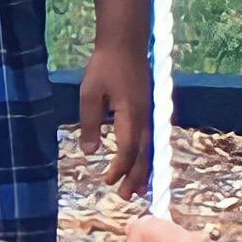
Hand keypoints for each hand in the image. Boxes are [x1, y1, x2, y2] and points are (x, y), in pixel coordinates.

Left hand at [81, 0, 151, 195]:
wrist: (126, 44)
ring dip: (145, 170)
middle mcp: (146, 118)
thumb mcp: (89, 95)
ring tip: (137, 190)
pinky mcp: (150, 110)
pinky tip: (142, 163)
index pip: (129, 150)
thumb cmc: (104, 67)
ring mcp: (151, 114)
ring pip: (151, 149)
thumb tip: (91, 152)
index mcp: (131, 115)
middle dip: (136, 178)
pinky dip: (147, 155)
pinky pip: (151, 139)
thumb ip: (90, 124)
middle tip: (125, 197)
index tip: (108, 182)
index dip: (120, 169)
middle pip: (145, 155)